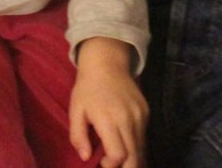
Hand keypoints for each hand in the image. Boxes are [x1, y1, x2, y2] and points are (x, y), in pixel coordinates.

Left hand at [69, 38, 145, 167]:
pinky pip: (143, 137)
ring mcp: (140, 116)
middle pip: (135, 158)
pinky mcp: (146, 112)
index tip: (101, 161)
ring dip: (131, 158)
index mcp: (109, 120)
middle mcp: (129, 120)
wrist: (107, 63)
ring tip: (117, 154)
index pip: (119, 155)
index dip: (111, 165)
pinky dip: (135, 145)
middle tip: (112, 164)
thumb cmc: (87, 88)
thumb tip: (86, 158)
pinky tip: (123, 140)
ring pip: (141, 149)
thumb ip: (78, 137)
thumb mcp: (75, 111)